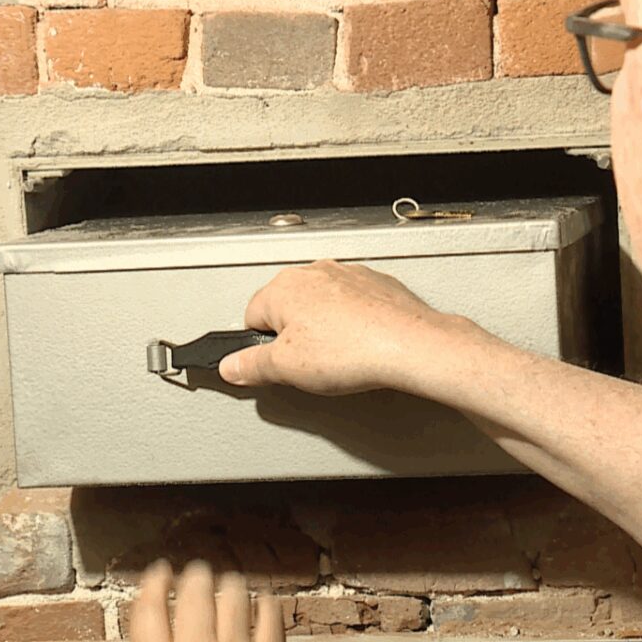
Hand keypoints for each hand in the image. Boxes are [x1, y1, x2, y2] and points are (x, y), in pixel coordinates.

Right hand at [130, 560, 282, 641]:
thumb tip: (147, 630)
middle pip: (196, 596)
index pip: (150, 611)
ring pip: (236, 599)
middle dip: (196, 577)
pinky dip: (269, 606)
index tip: (157, 571)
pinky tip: (267, 601)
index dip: (152, 584)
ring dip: (232, 586)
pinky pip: (273, 621)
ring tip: (230, 581)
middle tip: (198, 570)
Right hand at [218, 260, 461, 394]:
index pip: (250, 317)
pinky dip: (353, 322)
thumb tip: (231, 366)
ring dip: (324, 327)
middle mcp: (315, 273)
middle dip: (293, 335)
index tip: (269, 364)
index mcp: (284, 287)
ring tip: (338, 355)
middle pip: (287, 308)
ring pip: (322, 305)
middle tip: (307, 363)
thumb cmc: (354, 350)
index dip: (259, 347)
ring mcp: (348, 276)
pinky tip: (360, 344)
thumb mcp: (286, 368)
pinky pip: (353, 305)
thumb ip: (251, 366)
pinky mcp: (376, 285)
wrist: (410, 345)